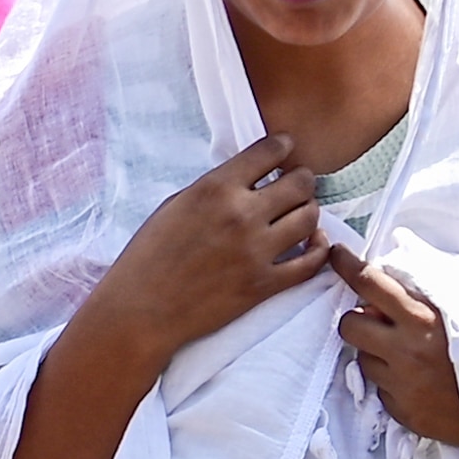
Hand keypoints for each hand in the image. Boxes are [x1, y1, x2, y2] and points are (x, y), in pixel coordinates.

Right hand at [81, 133, 329, 366]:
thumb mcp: (173, 207)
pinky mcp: (265, 284)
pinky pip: (312, 261)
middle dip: (301, 181)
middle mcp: (241, 215)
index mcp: (214, 190)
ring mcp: (257, 251)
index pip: (269, 151)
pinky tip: (313, 244)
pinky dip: (318, 250)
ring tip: (298, 216)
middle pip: (301, 183)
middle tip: (295, 187)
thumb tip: (248, 179)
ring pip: (311, 217)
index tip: (285, 151)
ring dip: (308, 213)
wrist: (139, 312)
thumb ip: (214, 190)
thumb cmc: (147, 259)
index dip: (283, 147)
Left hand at [327, 243, 458, 446]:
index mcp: (424, 318)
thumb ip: (433, 288)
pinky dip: (390, 380)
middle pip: (349, 324)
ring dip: (376, 352)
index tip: (335, 253)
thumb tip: (395, 267)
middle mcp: (405, 350)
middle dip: (358, 320)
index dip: (348, 266)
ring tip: (410, 355)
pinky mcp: (399, 409)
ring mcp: (400, 383)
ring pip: (361, 357)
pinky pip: (378, 387)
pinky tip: (418, 381)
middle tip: (381, 323)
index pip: (371, 284)